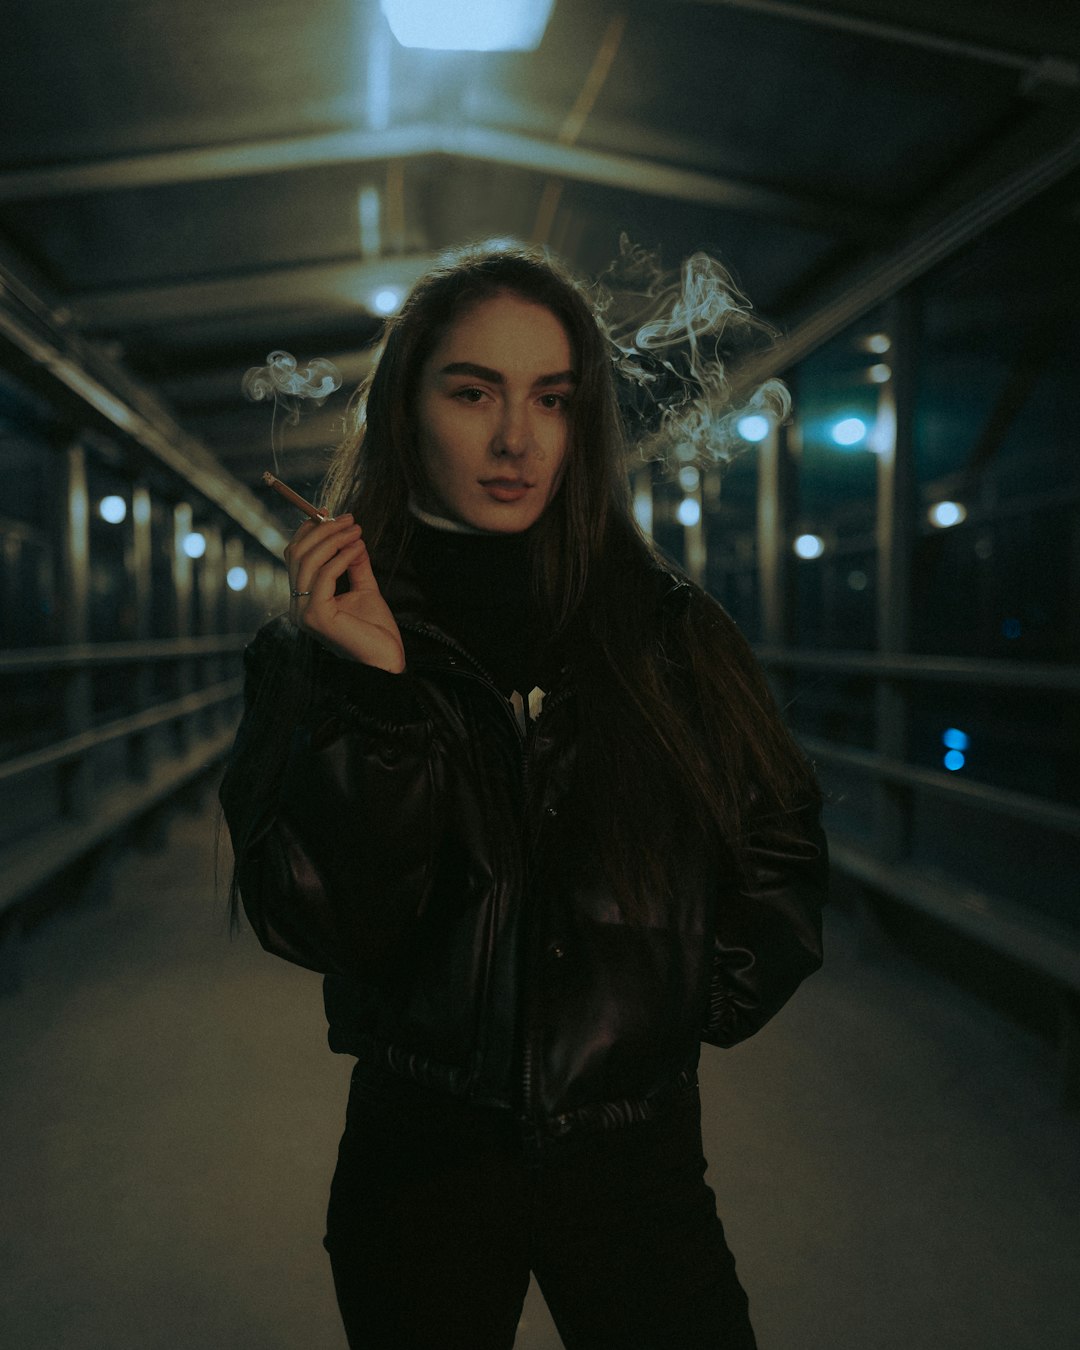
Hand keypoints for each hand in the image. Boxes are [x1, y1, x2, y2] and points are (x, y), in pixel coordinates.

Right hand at [284, 514, 404, 672]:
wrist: (386, 662)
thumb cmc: (376, 632)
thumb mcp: (364, 589)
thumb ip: (355, 565)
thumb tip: (353, 538)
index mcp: (304, 600)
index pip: (296, 557)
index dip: (311, 532)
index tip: (332, 514)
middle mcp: (297, 606)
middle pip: (297, 554)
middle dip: (322, 531)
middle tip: (349, 519)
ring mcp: (303, 612)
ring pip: (308, 560)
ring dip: (333, 539)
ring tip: (356, 530)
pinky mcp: (316, 616)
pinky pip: (325, 574)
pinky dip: (341, 556)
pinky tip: (358, 548)